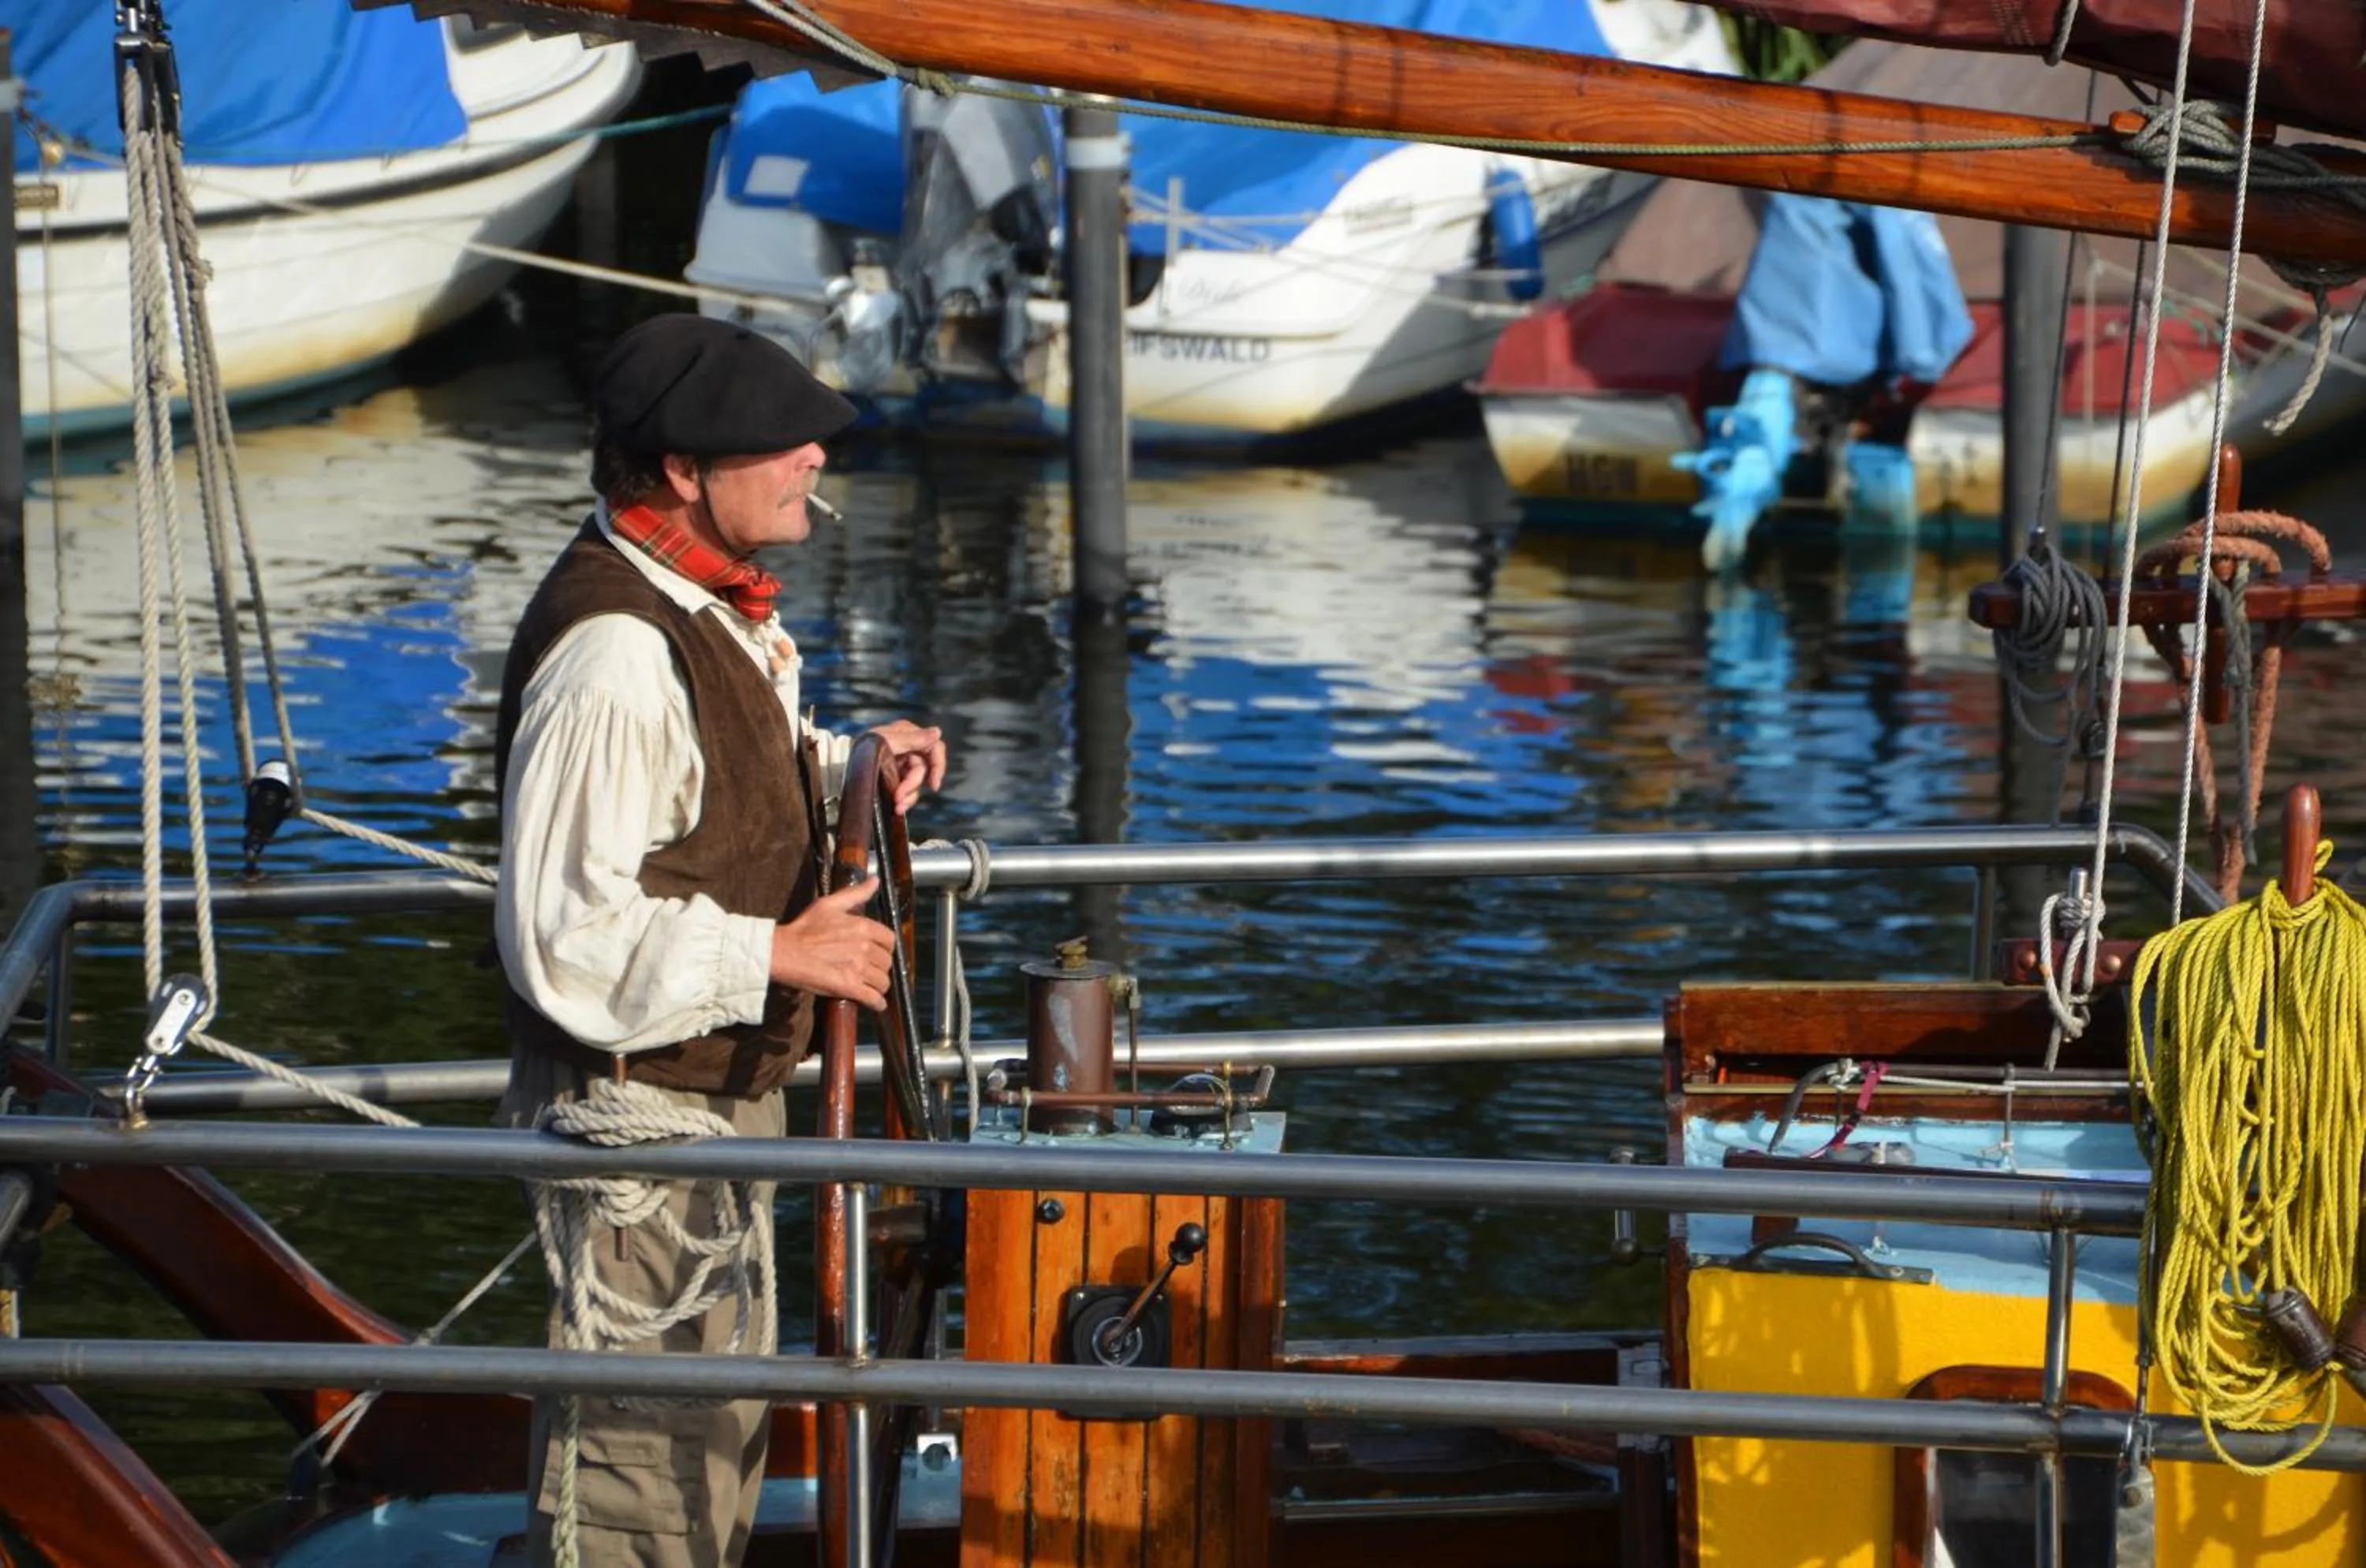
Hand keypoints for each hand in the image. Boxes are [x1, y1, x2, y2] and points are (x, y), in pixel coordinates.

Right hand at [769, 878, 893, 1008]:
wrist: (784, 952)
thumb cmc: (804, 928)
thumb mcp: (829, 904)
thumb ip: (856, 893)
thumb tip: (875, 880)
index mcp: (862, 927)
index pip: (889, 940)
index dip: (884, 947)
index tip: (877, 951)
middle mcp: (864, 947)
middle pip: (887, 962)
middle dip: (880, 966)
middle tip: (870, 969)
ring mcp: (857, 968)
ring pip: (882, 981)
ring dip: (878, 985)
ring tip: (871, 985)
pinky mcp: (849, 987)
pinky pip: (873, 998)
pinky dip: (877, 1003)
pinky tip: (875, 1003)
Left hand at [866, 719, 947, 815]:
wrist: (841, 764)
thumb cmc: (863, 747)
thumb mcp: (887, 740)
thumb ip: (913, 739)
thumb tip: (938, 732)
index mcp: (908, 735)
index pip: (934, 747)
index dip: (938, 765)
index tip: (933, 784)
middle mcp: (909, 749)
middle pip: (923, 770)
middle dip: (912, 786)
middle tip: (899, 798)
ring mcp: (902, 765)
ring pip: (916, 783)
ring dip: (908, 796)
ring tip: (896, 806)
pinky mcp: (896, 778)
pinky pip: (907, 791)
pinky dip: (904, 800)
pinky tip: (897, 808)